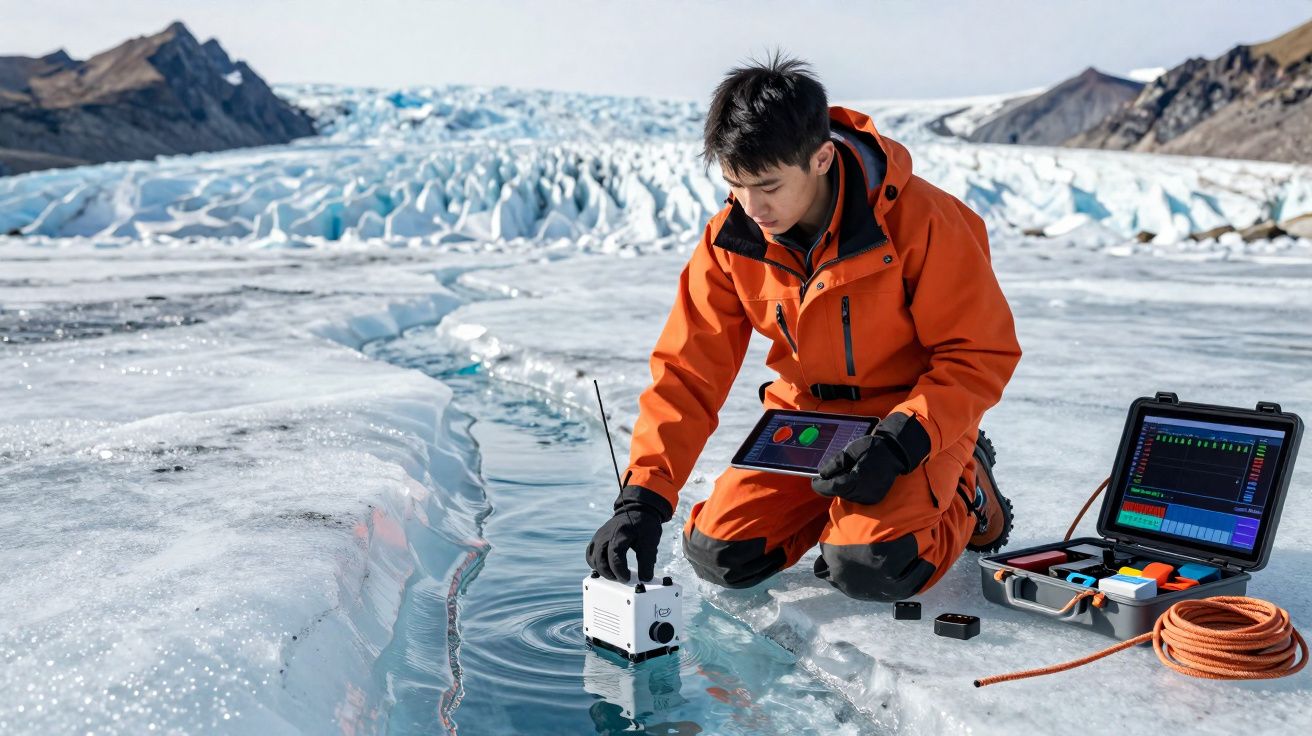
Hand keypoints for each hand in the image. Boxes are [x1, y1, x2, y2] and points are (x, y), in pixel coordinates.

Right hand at [586, 485, 671, 581]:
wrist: (637, 510)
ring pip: (592, 559)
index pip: (614, 558)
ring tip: (614, 575)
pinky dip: (596, 563)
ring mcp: (599, 536)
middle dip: (609, 574)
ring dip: (601, 570)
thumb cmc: (644, 525)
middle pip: (599, 560)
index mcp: (619, 534)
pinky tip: (606, 568)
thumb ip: (647, 562)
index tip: (628, 578)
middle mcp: (605, 535)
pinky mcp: (597, 539)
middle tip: (621, 579)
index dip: (620, 572)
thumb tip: (645, 579)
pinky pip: (590, 554)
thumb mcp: (650, 542)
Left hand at [810, 413, 930, 505]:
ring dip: (842, 487)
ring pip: (847, 495)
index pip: (831, 487)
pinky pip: (857, 496)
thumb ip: (835, 463)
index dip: (820, 484)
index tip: (815, 480)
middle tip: (827, 474)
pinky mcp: (874, 498)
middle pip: (838, 492)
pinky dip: (852, 489)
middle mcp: (862, 492)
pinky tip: (854, 477)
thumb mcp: (851, 450)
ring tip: (844, 473)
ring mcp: (869, 497)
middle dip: (831, 484)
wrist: (896, 453)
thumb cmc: (873, 448)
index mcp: (855, 479)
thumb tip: (822, 473)